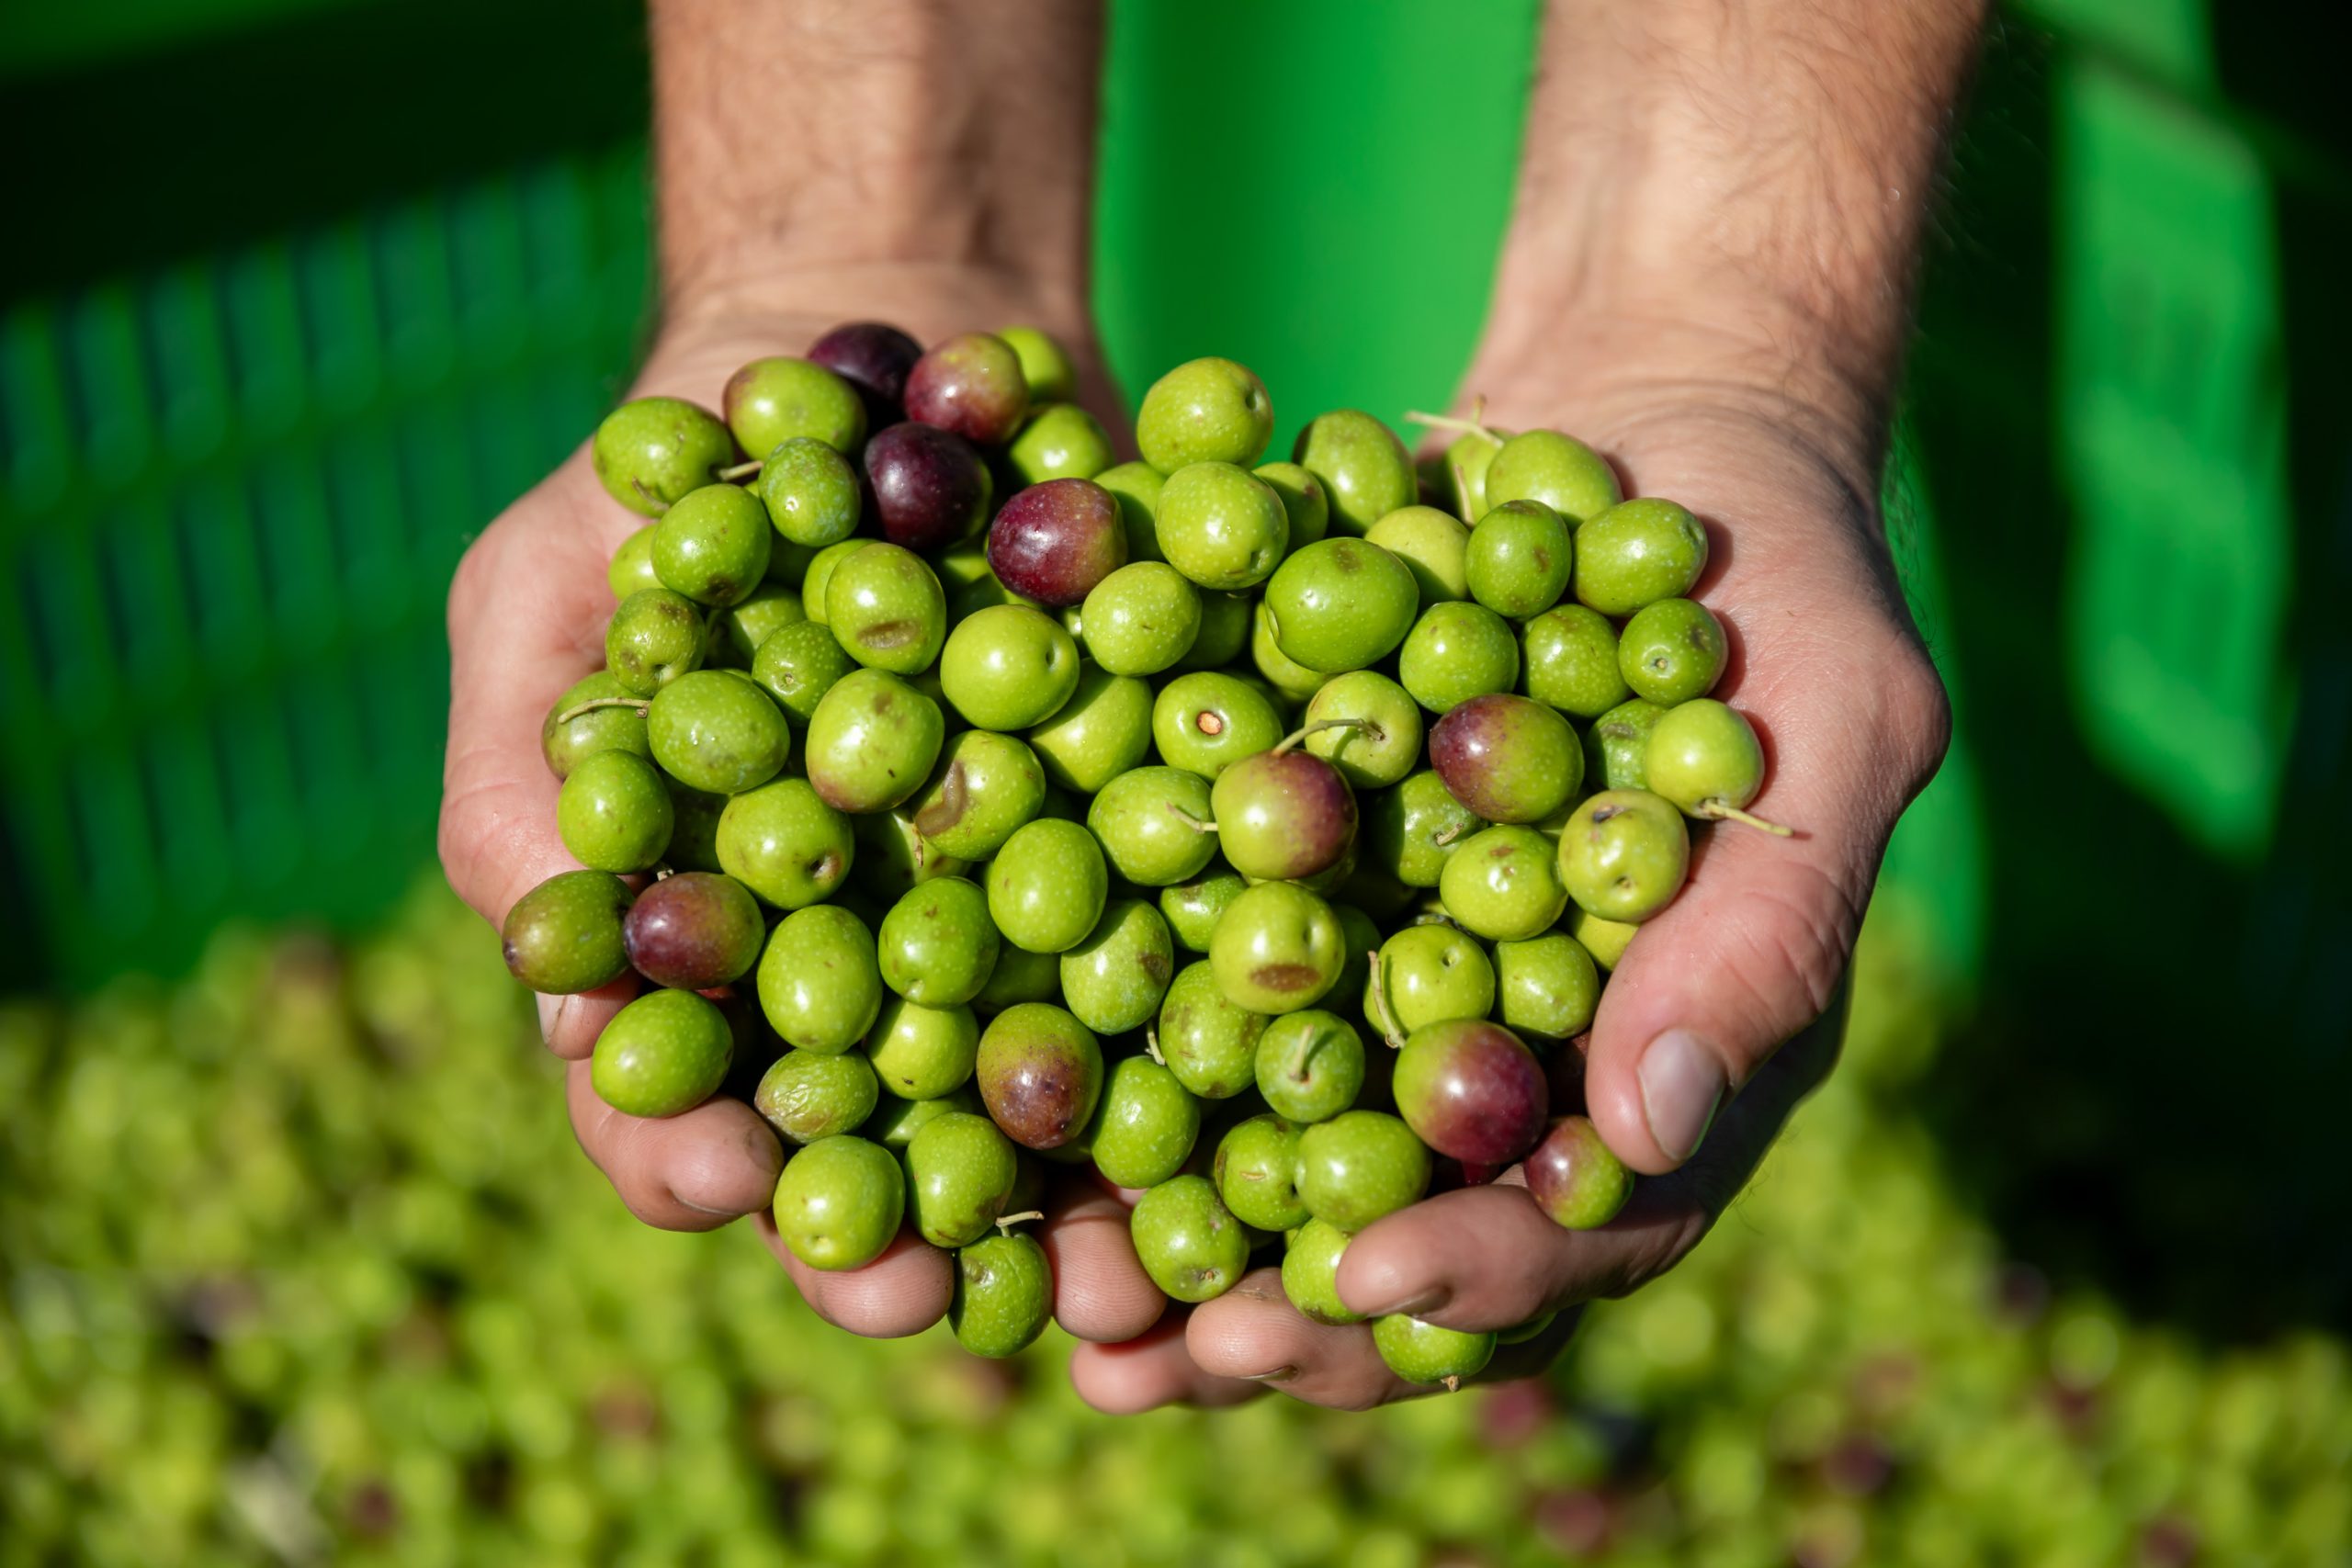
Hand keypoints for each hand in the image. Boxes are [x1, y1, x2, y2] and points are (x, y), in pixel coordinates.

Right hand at [438, 284, 1166, 1346]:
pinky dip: (1212, 1042)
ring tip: (1115, 1283)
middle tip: (931, 1297)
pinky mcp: (1142, 841)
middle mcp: (854, 958)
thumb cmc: (683, 462)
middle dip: (896, 1239)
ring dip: (1071, 1209)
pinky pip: (1181, 960)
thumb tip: (549, 980)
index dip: (684, 1154)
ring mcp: (1006, 912)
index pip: (664, 1094)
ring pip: (1039, 1102)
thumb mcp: (552, 583)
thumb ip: (526, 770)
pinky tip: (1248, 1110)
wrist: (889, 322)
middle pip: (867, 1147)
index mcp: (696, 937)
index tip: (726, 1178)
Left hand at [1068, 368, 1949, 1410]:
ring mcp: (1402, 969)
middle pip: (1414, 1228)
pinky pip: (1196, 991)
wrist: (1644, 419)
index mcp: (1670, 1049)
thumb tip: (1642, 1132)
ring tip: (1062, 1307)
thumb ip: (1768, 923)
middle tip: (1169, 1356)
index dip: (1480, 1272)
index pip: (1587, 1223)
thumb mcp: (1833, 715)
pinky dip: (1111, 1063)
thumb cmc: (1779, 563)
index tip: (1361, 1287)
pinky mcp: (1295, 879)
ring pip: (1283, 1149)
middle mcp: (1525, 1041)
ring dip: (1173, 1243)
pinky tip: (1002, 1110)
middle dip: (1293, 1311)